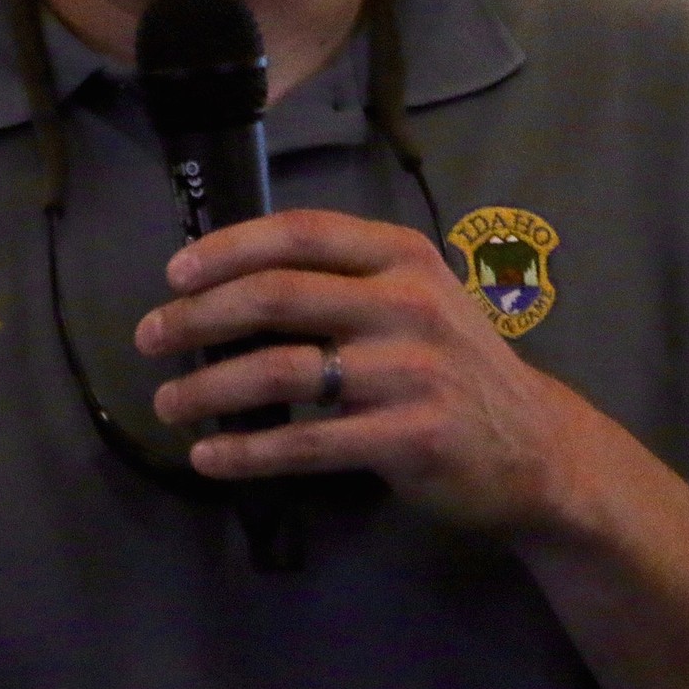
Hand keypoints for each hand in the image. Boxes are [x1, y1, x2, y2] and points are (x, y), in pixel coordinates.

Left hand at [134, 207, 587, 532]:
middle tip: (151, 337)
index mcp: (401, 256)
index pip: (300, 233)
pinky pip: (305, 443)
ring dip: (208, 387)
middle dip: (199, 316)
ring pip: (280, 370)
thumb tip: (229, 286)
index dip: (227, 248)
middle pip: (276, 295)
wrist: (537, 447)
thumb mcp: (414, 298)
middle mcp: (406, 302)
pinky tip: (209, 455)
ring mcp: (409, 371)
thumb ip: (341, 283)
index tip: (174, 274)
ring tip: (168, 401)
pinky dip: (246, 450)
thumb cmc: (454, 362)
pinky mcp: (408, 438)